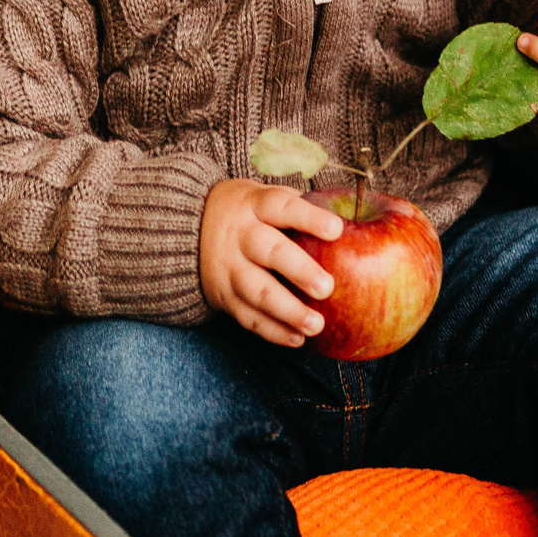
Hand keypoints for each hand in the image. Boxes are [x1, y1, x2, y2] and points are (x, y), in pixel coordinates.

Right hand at [200, 178, 341, 346]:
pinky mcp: (223, 296)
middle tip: (326, 287)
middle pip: (269, 251)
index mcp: (254, 206)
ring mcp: (229, 268)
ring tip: (316, 325)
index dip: (308, 218)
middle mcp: (240, 236)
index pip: (281, 208)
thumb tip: (353, 223)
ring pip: (257, 291)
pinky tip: (296, 339)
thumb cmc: (245, 214)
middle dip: (299, 270)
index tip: (336, 230)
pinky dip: (272, 331)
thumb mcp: (261, 197)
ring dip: (288, 310)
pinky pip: (248, 316)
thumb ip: (296, 209)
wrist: (184, 231)